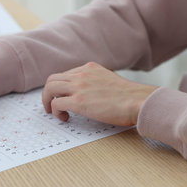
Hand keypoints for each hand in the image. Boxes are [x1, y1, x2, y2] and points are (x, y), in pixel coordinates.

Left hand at [42, 62, 156, 125]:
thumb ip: (96, 82)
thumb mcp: (109, 80)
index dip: (60, 87)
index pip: (65, 74)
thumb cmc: (130, 96)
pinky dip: (55, 112)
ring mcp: (79, 87)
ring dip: (47, 101)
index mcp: (89, 68)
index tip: (61, 96)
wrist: (139, 101)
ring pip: (50, 88)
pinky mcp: (78, 102)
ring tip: (53, 112)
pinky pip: (56, 104)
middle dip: (48, 93)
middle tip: (50, 104)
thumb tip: (89, 94)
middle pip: (52, 79)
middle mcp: (82, 74)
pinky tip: (65, 118)